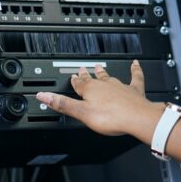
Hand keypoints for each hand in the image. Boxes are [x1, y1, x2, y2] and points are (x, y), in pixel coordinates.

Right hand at [36, 61, 164, 143]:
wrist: (136, 118)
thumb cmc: (111, 117)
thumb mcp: (81, 113)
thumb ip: (63, 104)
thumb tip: (44, 96)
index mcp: (90, 90)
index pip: (78, 84)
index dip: (73, 82)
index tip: (71, 77)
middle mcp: (104, 85)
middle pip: (93, 79)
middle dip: (86, 75)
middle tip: (82, 69)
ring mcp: (120, 87)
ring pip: (109, 77)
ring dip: (103, 73)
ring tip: (99, 67)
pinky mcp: (134, 91)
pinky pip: (134, 77)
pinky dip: (135, 69)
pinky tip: (135, 63)